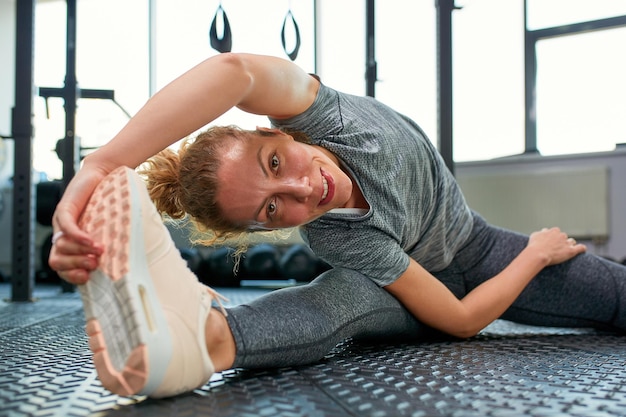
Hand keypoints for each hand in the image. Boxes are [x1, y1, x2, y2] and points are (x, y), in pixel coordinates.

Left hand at [47, 165, 108, 284]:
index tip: (87, 278)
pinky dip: (78, 237)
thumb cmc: (111, 203)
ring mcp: (60, 222)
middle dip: (74, 265)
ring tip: (99, 251)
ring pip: (60, 245)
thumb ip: (108, 245)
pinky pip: (66, 227)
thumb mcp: (109, 229)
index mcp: (69, 243)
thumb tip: (126, 266)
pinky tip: (91, 241)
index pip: (61, 267)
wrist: (105, 175)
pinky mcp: (64, 208)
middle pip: (56, 260)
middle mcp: (61, 234)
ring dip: (80, 252)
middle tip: (94, 265)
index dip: (70, 276)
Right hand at [527, 227, 586, 265]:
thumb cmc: (534, 245)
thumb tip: (544, 231)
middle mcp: (561, 235)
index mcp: (554, 231)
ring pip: (572, 241)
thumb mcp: (535, 235)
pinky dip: (582, 248)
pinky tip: (582, 250)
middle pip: (564, 236)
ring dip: (570, 244)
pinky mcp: (571, 251)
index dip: (553, 237)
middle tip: (556, 248)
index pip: (556, 231)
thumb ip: (541, 232)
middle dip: (561, 241)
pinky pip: (580, 248)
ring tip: (565, 250)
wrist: (538, 254)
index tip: (550, 242)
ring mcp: (567, 243)